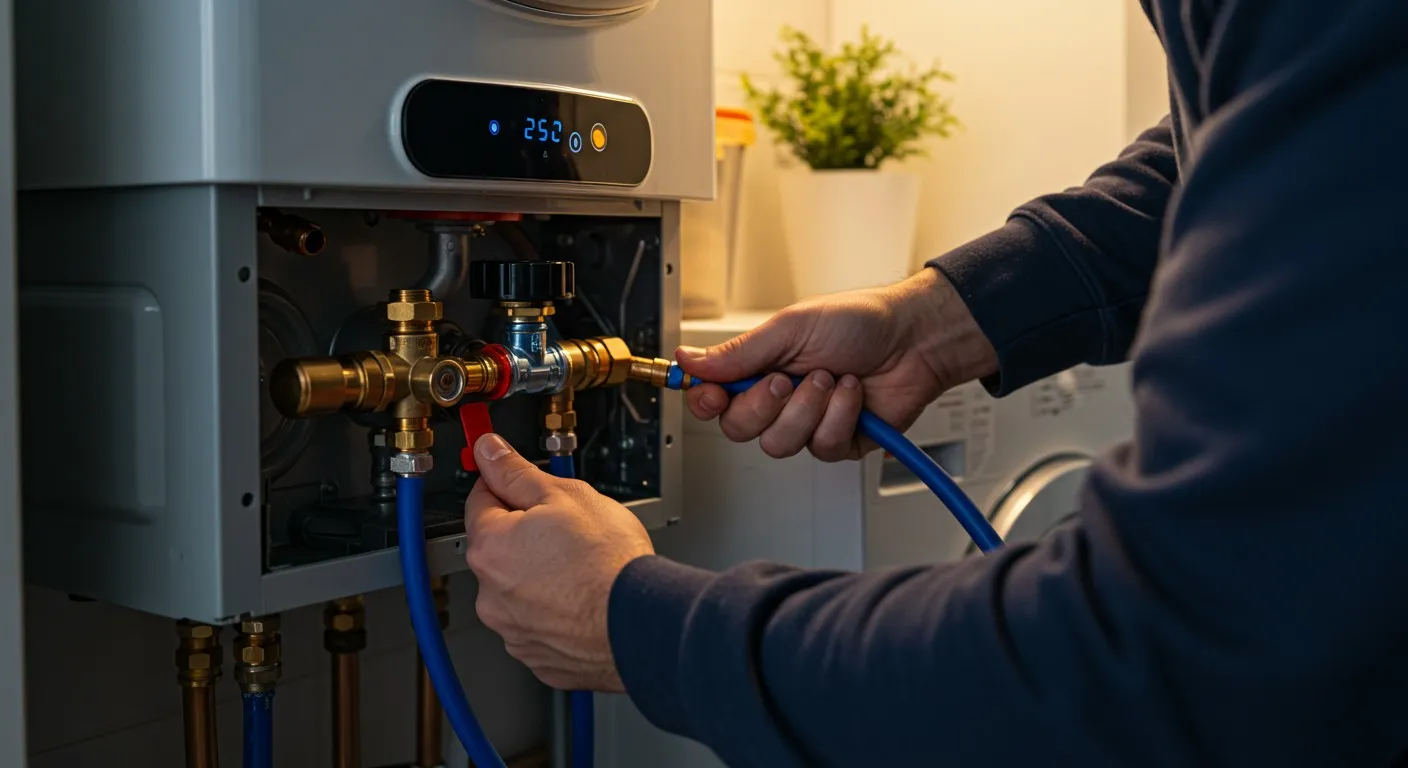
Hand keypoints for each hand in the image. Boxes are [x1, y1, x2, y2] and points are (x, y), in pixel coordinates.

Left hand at [462, 433, 654, 691]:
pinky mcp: (538, 656)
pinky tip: (582, 598)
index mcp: (490, 548)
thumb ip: (518, 473)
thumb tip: (489, 452)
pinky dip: (554, 611)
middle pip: (500, 548)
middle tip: (567, 529)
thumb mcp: (566, 496)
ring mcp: (513, 631)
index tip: (519, 482)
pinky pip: (538, 624)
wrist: (642, 620)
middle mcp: (491, 595)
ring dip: (539, 577)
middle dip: (526, 535)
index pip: (480, 499)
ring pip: (519, 589)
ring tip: (580, 568)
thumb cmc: (609, 562)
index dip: (505, 484)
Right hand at [679, 268, 996, 460]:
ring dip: (807, 409)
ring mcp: (808, 422)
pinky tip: (853, 392)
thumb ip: (737, 353)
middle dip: (764, 405)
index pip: (713, 399)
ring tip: (831, 379)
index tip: (712, 394)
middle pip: (740, 429)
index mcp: (760, 367)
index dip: (706, 402)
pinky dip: (839, 416)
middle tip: (787, 379)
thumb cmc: (859, 321)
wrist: (915, 338)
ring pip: (779, 444)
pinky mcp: (838, 441)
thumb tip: (689, 359)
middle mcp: (780, 399)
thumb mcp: (789, 328)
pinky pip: (821, 447)